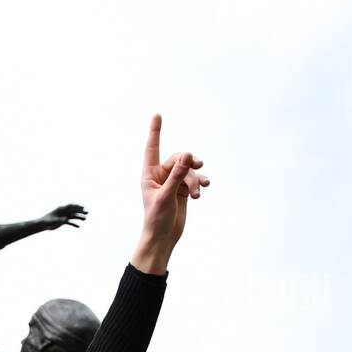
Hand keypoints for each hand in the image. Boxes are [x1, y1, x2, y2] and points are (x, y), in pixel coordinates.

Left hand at [41, 204, 86, 229]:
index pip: (70, 206)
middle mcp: (63, 212)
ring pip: (73, 216)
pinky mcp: (63, 222)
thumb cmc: (46, 221)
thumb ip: (59, 220)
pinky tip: (78, 227)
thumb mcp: (52, 221)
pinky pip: (70, 222)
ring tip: (85, 219)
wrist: (42, 225)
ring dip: (79, 217)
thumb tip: (66, 220)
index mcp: (61, 209)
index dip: (77, 206)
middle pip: (73, 211)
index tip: (83, 207)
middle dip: (80, 211)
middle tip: (87, 212)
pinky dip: (74, 224)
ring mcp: (64, 216)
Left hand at [132, 114, 208, 274]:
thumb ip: (177, 175)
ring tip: (201, 189)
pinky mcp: (182, 190)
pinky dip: (198, 185)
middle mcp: (160, 176)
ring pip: (188, 170)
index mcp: (149, 174)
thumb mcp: (167, 195)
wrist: (163, 237)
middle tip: (199, 167)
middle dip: (189, 165)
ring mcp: (172, 182)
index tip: (157, 115)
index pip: (153, 148)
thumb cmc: (157, 218)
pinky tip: (202, 192)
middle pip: (179, 159)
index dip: (155, 132)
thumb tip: (188, 154)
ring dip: (196, 178)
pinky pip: (193, 180)